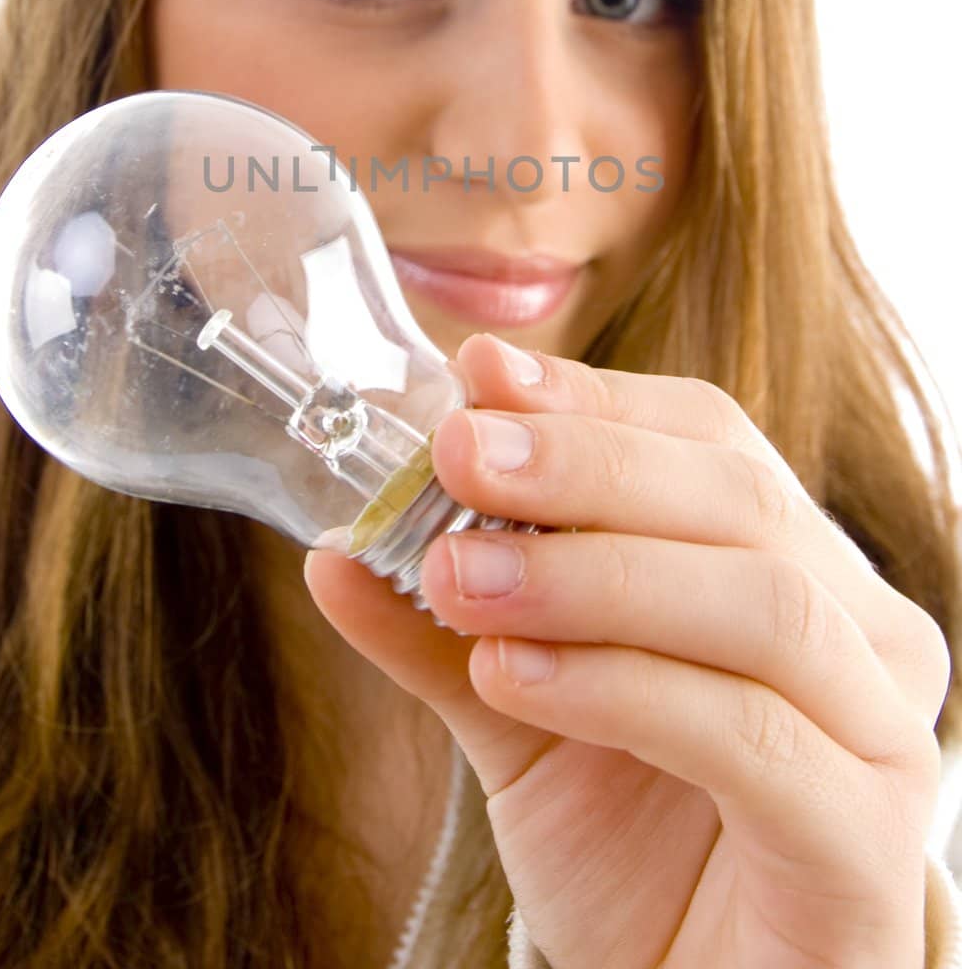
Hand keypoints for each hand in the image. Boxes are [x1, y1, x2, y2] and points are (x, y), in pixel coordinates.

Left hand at [303, 334, 949, 966]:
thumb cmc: (629, 838)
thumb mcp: (517, 708)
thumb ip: (443, 625)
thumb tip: (337, 547)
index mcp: (792, 564)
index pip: (708, 438)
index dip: (592, 399)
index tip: (478, 373)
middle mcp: (861, 632)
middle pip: (736, 497)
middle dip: (584, 463)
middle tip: (457, 452)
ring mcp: (881, 735)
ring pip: (758, 602)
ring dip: (591, 572)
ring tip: (457, 576)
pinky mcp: (867, 846)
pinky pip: (752, 736)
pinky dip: (622, 686)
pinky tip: (512, 674)